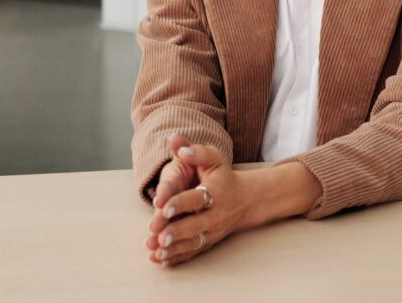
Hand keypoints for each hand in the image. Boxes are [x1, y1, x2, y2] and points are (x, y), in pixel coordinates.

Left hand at [145, 138, 244, 268]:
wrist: (244, 199)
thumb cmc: (223, 176)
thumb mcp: (213, 158)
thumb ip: (195, 151)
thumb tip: (176, 142)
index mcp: (215, 193)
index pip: (196, 199)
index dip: (180, 202)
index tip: (163, 206)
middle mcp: (215, 215)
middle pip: (195, 226)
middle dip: (176, 232)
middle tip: (159, 236)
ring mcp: (212, 231)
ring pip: (193, 243)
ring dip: (174, 249)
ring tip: (156, 251)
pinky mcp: (207, 242)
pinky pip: (192, 252)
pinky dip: (177, 258)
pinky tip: (161, 260)